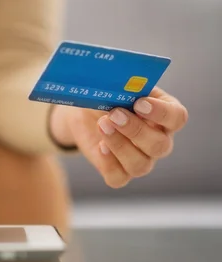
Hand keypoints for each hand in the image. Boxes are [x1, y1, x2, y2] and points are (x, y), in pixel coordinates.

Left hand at [51, 88, 187, 187]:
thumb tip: (118, 84)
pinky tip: (100, 147)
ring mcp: (140, 159)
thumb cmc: (107, 96)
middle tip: (114, 114)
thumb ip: (123, 85)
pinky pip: (119, 178)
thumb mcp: (115, 86)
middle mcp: (157, 140)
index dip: (161, 113)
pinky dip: (109, 164)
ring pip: (140, 165)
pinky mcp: (118, 171)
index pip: (177, 118)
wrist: (84, 113)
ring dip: (119, 146)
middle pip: (160, 145)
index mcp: (164, 115)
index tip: (139, 103)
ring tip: (102, 125)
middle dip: (135, 130)